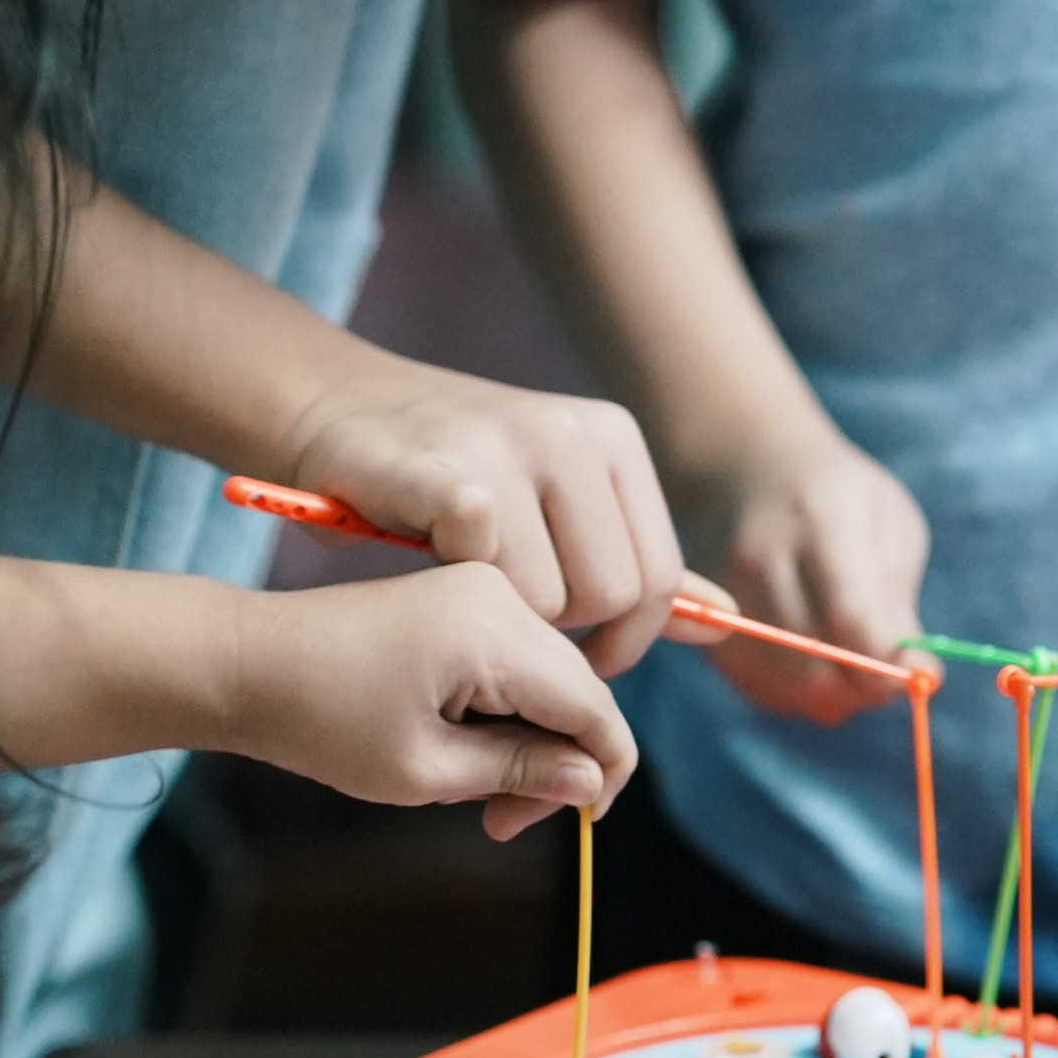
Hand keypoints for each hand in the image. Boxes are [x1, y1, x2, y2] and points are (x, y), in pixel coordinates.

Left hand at [222, 564, 639, 840]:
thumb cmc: (320, 719)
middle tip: (501, 821)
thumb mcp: (425, 769)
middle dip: (560, 765)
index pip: (596, 708)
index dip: (601, 775)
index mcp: (494, 634)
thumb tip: (590, 784)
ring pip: (553, 681)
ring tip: (473, 790)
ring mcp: (483, 591)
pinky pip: (519, 662)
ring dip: (532, 743)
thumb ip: (520, 774)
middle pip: (581, 693)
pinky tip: (465, 749)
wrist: (245, 662)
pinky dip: (508, 713)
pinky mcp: (464, 598)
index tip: (574, 827)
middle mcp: (501, 596)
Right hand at [281, 360, 682, 672]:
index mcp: (613, 438)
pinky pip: (486, 582)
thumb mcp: (557, 501)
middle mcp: (573, 433)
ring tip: (466, 576)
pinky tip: (428, 562)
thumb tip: (723, 620)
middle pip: (612, 596)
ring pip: (552, 601)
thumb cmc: (450, 471)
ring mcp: (514, 447)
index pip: (660, 577)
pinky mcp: (454, 478)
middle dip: (560, 628)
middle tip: (505, 607)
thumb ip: (631, 558)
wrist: (334, 406)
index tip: (576, 651)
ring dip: (506, 615)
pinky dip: (454, 593)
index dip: (622, 637)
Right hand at [700, 430, 930, 723]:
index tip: (922, 675)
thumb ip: (899, 598)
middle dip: (864, 689)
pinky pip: (761, 690)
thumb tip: (916, 672)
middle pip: (815, 666)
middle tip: (890, 676)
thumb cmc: (840, 497)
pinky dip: (799, 694)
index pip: (852, 618)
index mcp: (820, 520)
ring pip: (787, 688)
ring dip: (834, 697)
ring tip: (857, 666)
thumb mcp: (890, 524)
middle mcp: (761, 559)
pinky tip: (818, 664)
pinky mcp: (706, 625)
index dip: (891, 665)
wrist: (747, 470)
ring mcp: (723, 593)